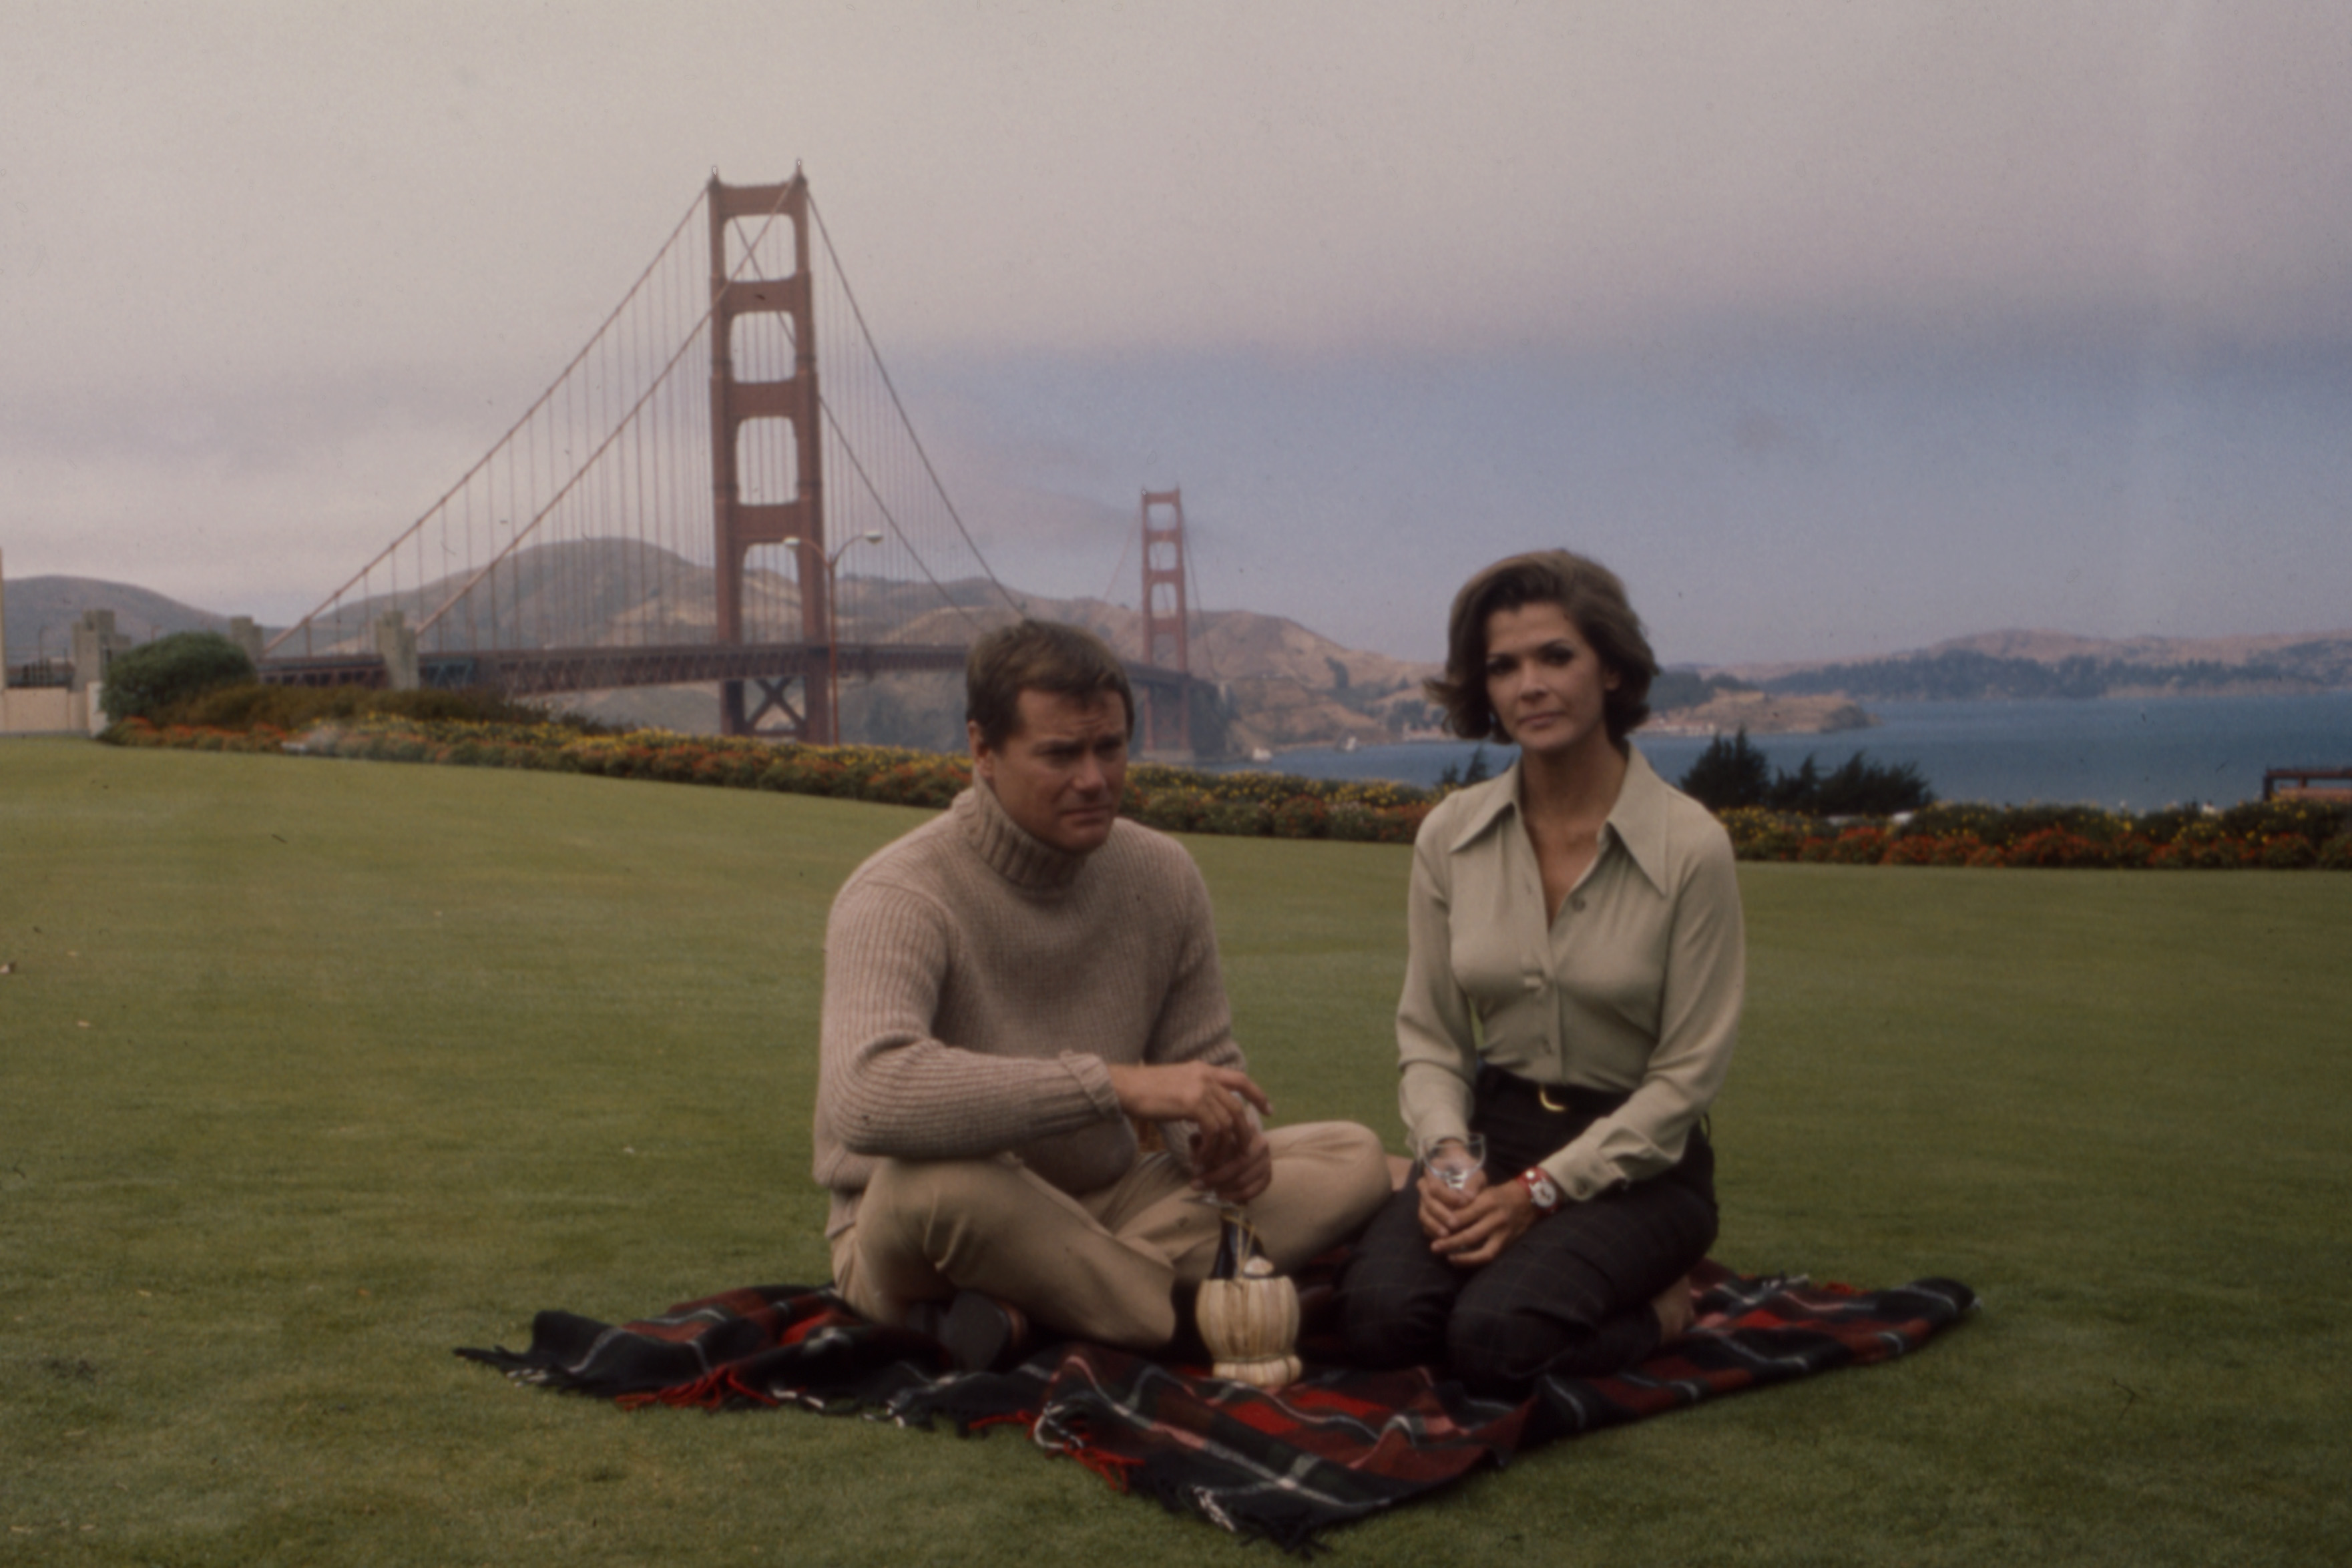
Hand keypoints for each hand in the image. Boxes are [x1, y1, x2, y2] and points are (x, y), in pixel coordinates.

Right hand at [1105, 1062, 1269, 1146]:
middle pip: (1237, 1106)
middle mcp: (1206, 1076)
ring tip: (1217, 1161)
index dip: (1257, 1095)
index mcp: (1204, 1069)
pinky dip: (1211, 1147)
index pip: (1240, 1079)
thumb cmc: (1145, 1090)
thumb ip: (1196, 1092)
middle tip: (1244, 1150)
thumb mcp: (1177, 1083)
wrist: (1124, 1086)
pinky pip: (1213, 1130)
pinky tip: (1202, 1157)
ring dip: (1224, 1146)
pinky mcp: (1191, 1103)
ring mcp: (1200, 1088)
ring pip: (1227, 1122)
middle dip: (1244, 1131)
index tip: (1268, 1110)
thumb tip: (1208, 1111)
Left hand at [1188, 1121, 1272, 1203]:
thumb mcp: (1207, 1139)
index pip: (1230, 1147)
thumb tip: (1196, 1157)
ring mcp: (1266, 1161)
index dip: (1211, 1161)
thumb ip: (1199, 1143)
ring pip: (1244, 1181)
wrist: (1236, 1152)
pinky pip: (1252, 1191)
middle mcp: (1261, 1143)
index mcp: (1246, 1130)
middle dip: (1215, 1178)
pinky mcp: (1268, 1177)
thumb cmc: (1218, 1145)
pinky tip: (1223, 1197)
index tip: (1195, 1171)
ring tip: (1209, 1191)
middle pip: (1238, 1166)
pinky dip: (1235, 1197)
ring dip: (1224, 1190)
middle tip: (1196, 1185)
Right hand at [1415, 1164, 1485, 1240]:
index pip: (1435, 1186)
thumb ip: (1473, 1183)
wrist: (1463, 1176)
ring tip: (1446, 1235)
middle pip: (1428, 1202)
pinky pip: (1425, 1225)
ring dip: (1434, 1226)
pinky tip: (1443, 1240)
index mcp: (1433, 1172)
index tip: (1463, 1203)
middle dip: (1441, 1214)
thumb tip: (1469, 1197)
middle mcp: (1424, 1186)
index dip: (1448, 1196)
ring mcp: (1423, 1201)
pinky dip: (1433, 1232)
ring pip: (1424, 1215)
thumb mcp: (1475, 1173)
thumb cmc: (1469, 1173)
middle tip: (1455, 1224)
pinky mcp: (1425, 1214)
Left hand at [1427, 1177, 1538, 1268]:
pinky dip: (1472, 1260)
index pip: (1464, 1215)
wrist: (1528, 1200)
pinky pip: (1488, 1256)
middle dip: (1450, 1242)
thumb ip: (1466, 1199)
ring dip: (1461, 1255)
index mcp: (1487, 1201)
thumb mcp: (1483, 1189)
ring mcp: (1502, 1233)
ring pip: (1479, 1249)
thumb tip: (1443, 1210)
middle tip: (1434, 1246)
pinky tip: (1458, 1260)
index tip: (1434, 1227)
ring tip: (1445, 1256)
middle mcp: (1495, 1218)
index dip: (1448, 1222)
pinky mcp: (1506, 1244)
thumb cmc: (1499, 1194)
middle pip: (1469, 1234)